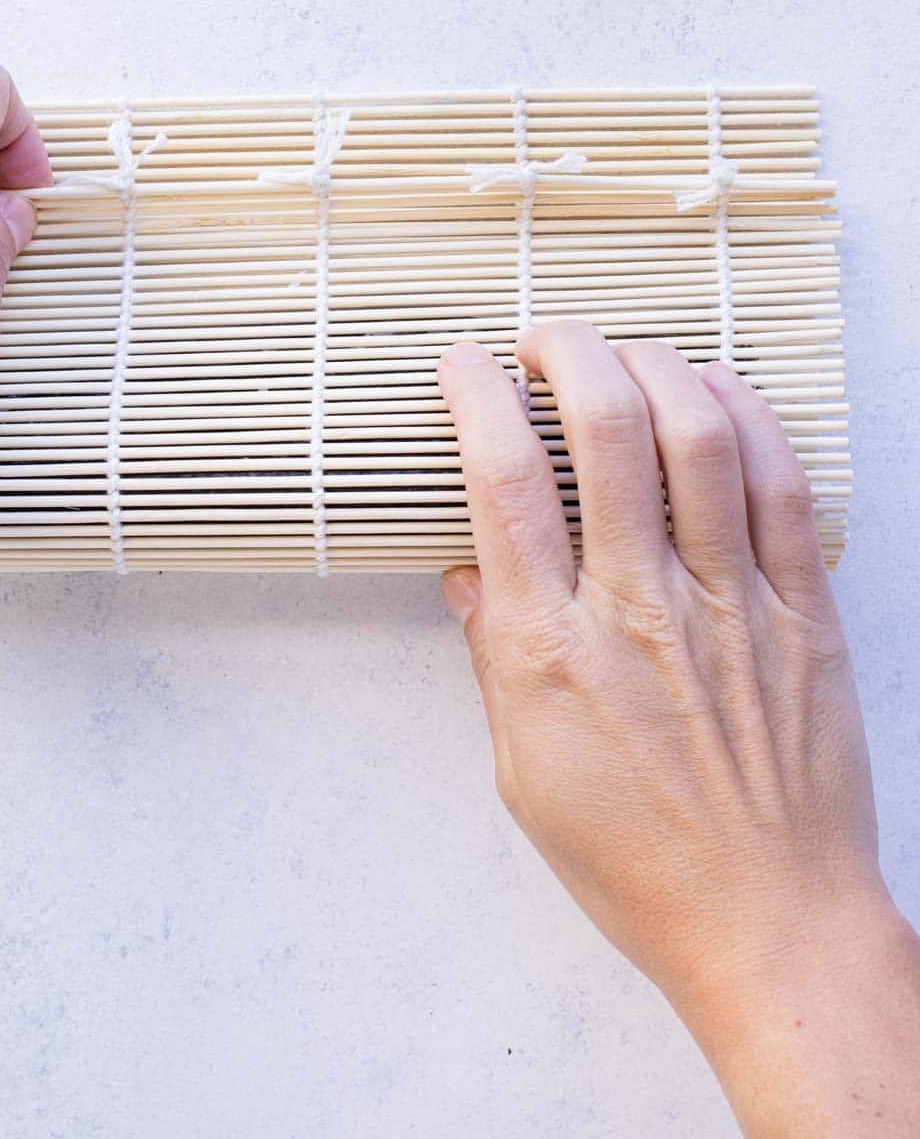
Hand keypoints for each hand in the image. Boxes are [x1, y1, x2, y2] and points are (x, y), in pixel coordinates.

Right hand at [440, 325, 919, 1135]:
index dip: (476, 395)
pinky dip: (747, 417)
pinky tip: (715, 392)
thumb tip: (467, 575)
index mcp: (552, 649)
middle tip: (545, 338)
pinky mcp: (800, 613)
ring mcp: (727, 603)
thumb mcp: (524, 775)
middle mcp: (636, 607)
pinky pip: (781, 486)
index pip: (502, 479)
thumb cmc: (639, 864)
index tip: (463, 363)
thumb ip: (494, 661)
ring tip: (626, 351)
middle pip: (602, 427)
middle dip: (566, 351)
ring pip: (697, 434)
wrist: (771, 926)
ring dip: (653, 364)